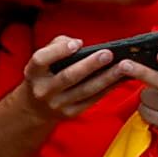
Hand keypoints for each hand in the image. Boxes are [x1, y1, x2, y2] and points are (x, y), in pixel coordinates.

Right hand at [19, 36, 135, 118]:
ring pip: (85, 90)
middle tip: (108, 54)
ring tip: (124, 66)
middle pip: (68, 77)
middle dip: (90, 65)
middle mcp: (43, 90)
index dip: (58, 51)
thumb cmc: (45, 74)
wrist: (35, 108)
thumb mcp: (43, 59)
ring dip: (107, 78)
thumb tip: (78, 43)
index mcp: (33, 72)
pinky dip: (109, 88)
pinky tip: (122, 78)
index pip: (41, 60)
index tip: (78, 43)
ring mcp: (57, 104)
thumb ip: (57, 45)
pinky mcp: (71, 113)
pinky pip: (93, 99)